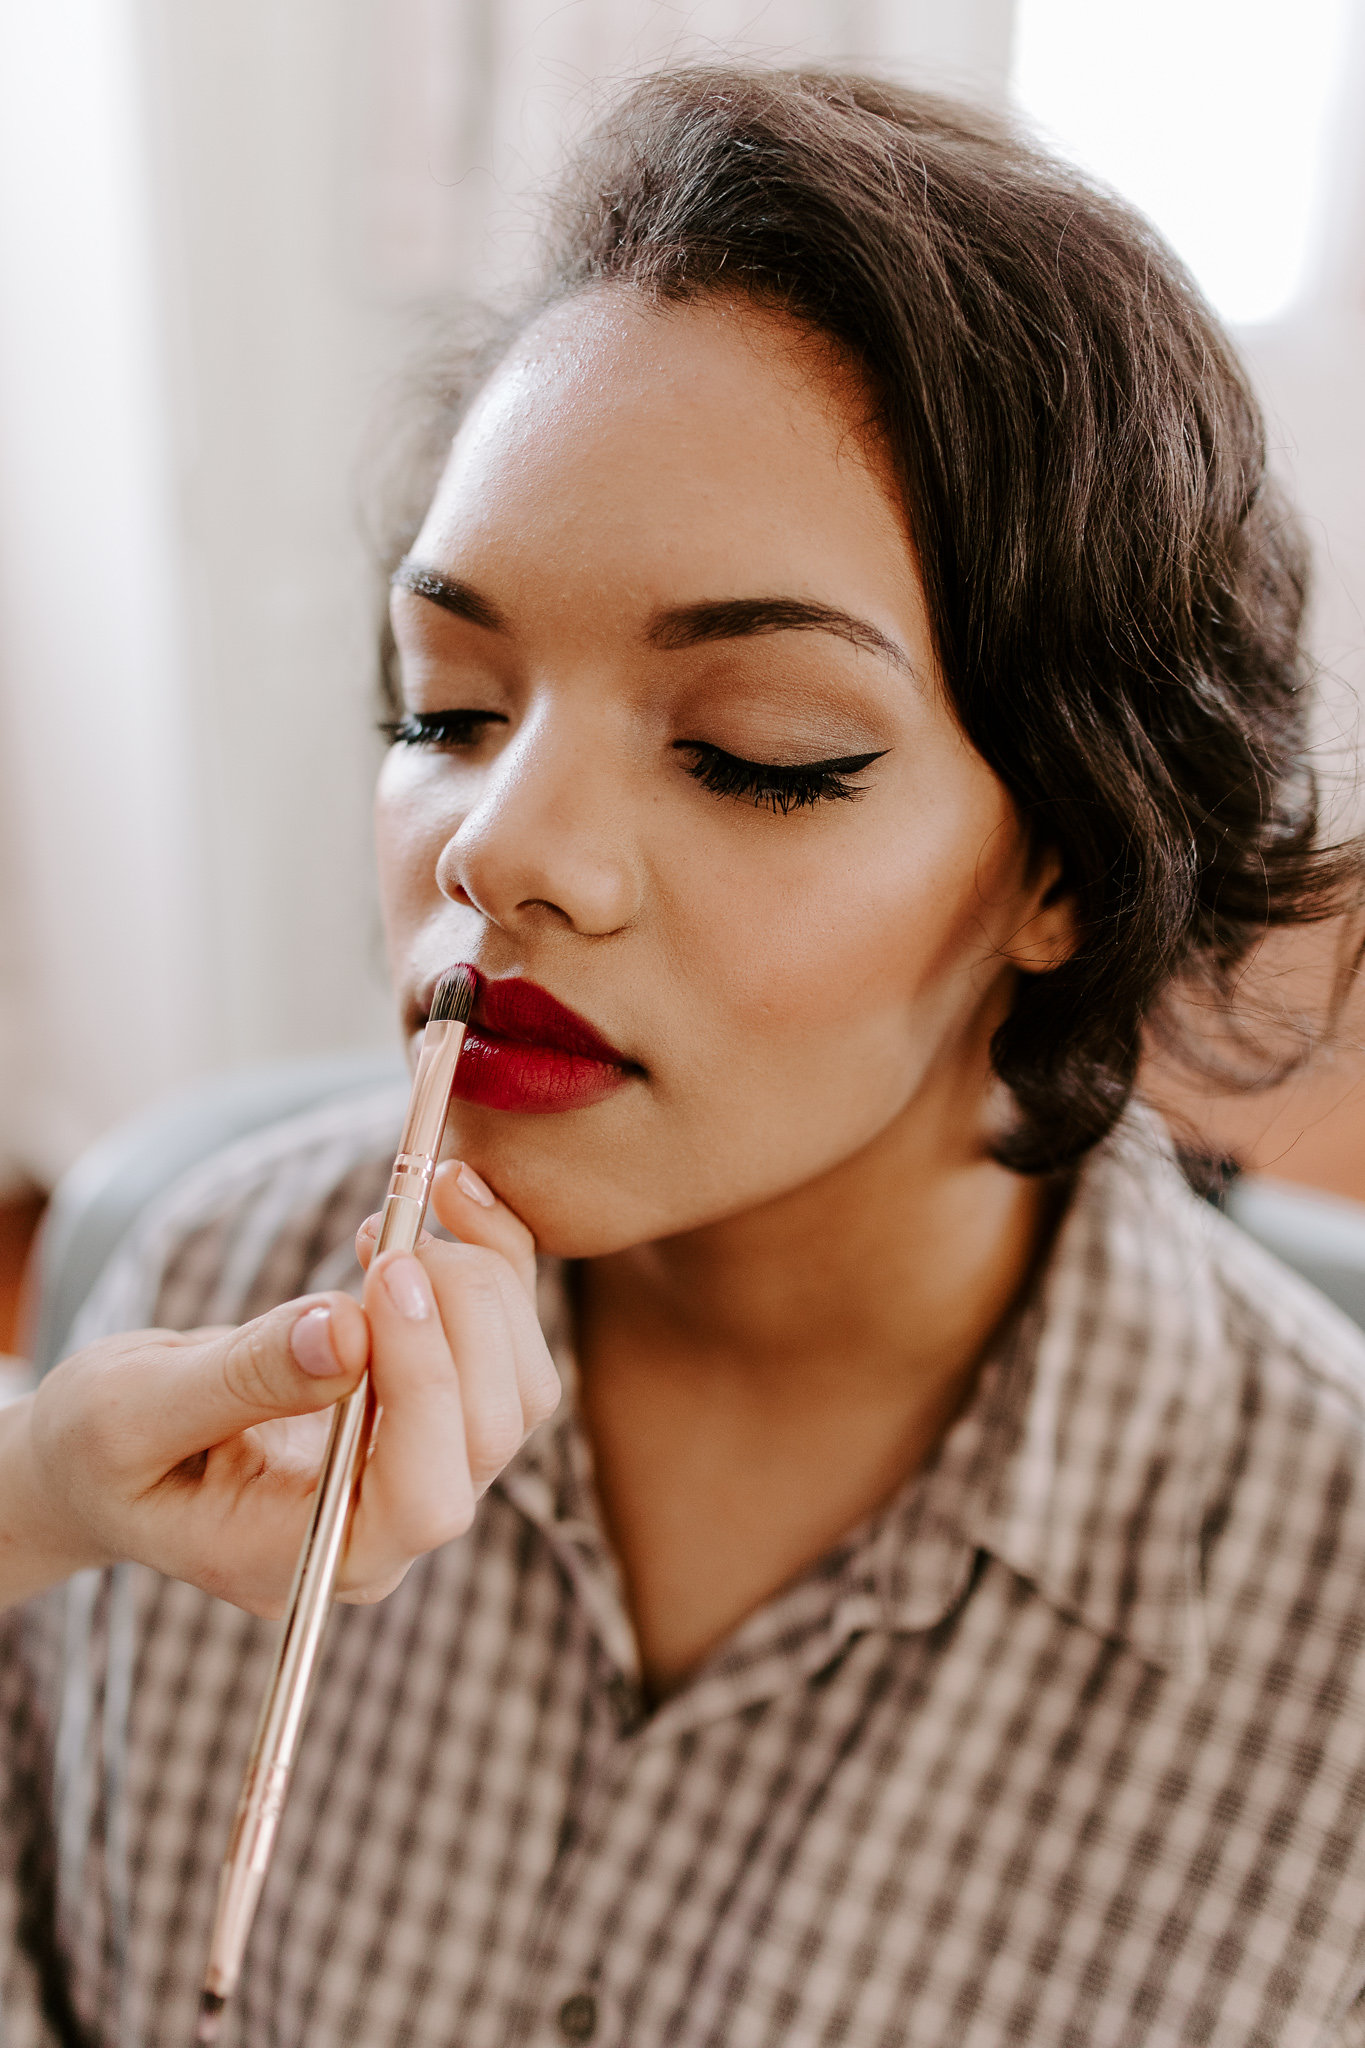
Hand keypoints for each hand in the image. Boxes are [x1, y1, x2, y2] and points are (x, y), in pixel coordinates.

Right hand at [0, 1161, 557, 1614]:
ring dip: (486, 1281)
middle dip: (460, 1317)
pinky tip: (448, 1192)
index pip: (423, 1501)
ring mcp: (424, 1468)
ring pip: (520, 1386)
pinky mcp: (437, 1408)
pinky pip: (510, 1342)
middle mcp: (390, 1525)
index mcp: (319, 1557)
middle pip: (490, 1434)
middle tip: (388, 1235)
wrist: (116, 1446)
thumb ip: (241, 1378)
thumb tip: (347, 1328)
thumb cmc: (104, 1449)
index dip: (427, 1388)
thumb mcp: (134, 1415)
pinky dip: (499, 1260)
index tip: (384, 1278)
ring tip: (409, 1204)